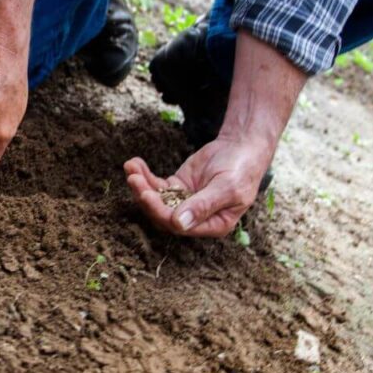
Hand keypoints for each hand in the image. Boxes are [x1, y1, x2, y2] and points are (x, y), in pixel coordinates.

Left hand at [123, 135, 272, 236]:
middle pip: (162, 214)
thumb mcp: (227, 188)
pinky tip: (134, 163)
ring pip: (156, 199)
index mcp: (212, 225)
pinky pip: (156, 185)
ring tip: (130, 167)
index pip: (179, 226)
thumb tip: (179, 224)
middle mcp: (195, 218)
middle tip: (133, 179)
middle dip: (145, 197)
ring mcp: (184, 202)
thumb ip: (203, 205)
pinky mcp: (177, 187)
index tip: (146, 195)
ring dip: (141, 185)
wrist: (242, 147)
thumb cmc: (241, 169)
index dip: (160, 212)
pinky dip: (144, 175)